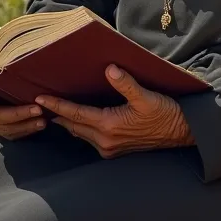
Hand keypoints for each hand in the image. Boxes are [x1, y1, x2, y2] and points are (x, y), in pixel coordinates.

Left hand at [36, 64, 194, 158]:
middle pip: (73, 126)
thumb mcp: (146, 96)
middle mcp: (106, 140)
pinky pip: (90, 139)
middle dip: (56, 115)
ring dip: (67, 123)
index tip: (39, 98)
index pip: (75, 114)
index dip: (56, 105)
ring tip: (55, 111)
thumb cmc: (164, 112)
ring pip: (80, 134)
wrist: (180, 132)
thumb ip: (126, 84)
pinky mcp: (116, 151)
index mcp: (109, 125)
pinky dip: (80, 129)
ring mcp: (110, 148)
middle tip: (40, 103)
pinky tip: (78, 121)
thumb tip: (110, 69)